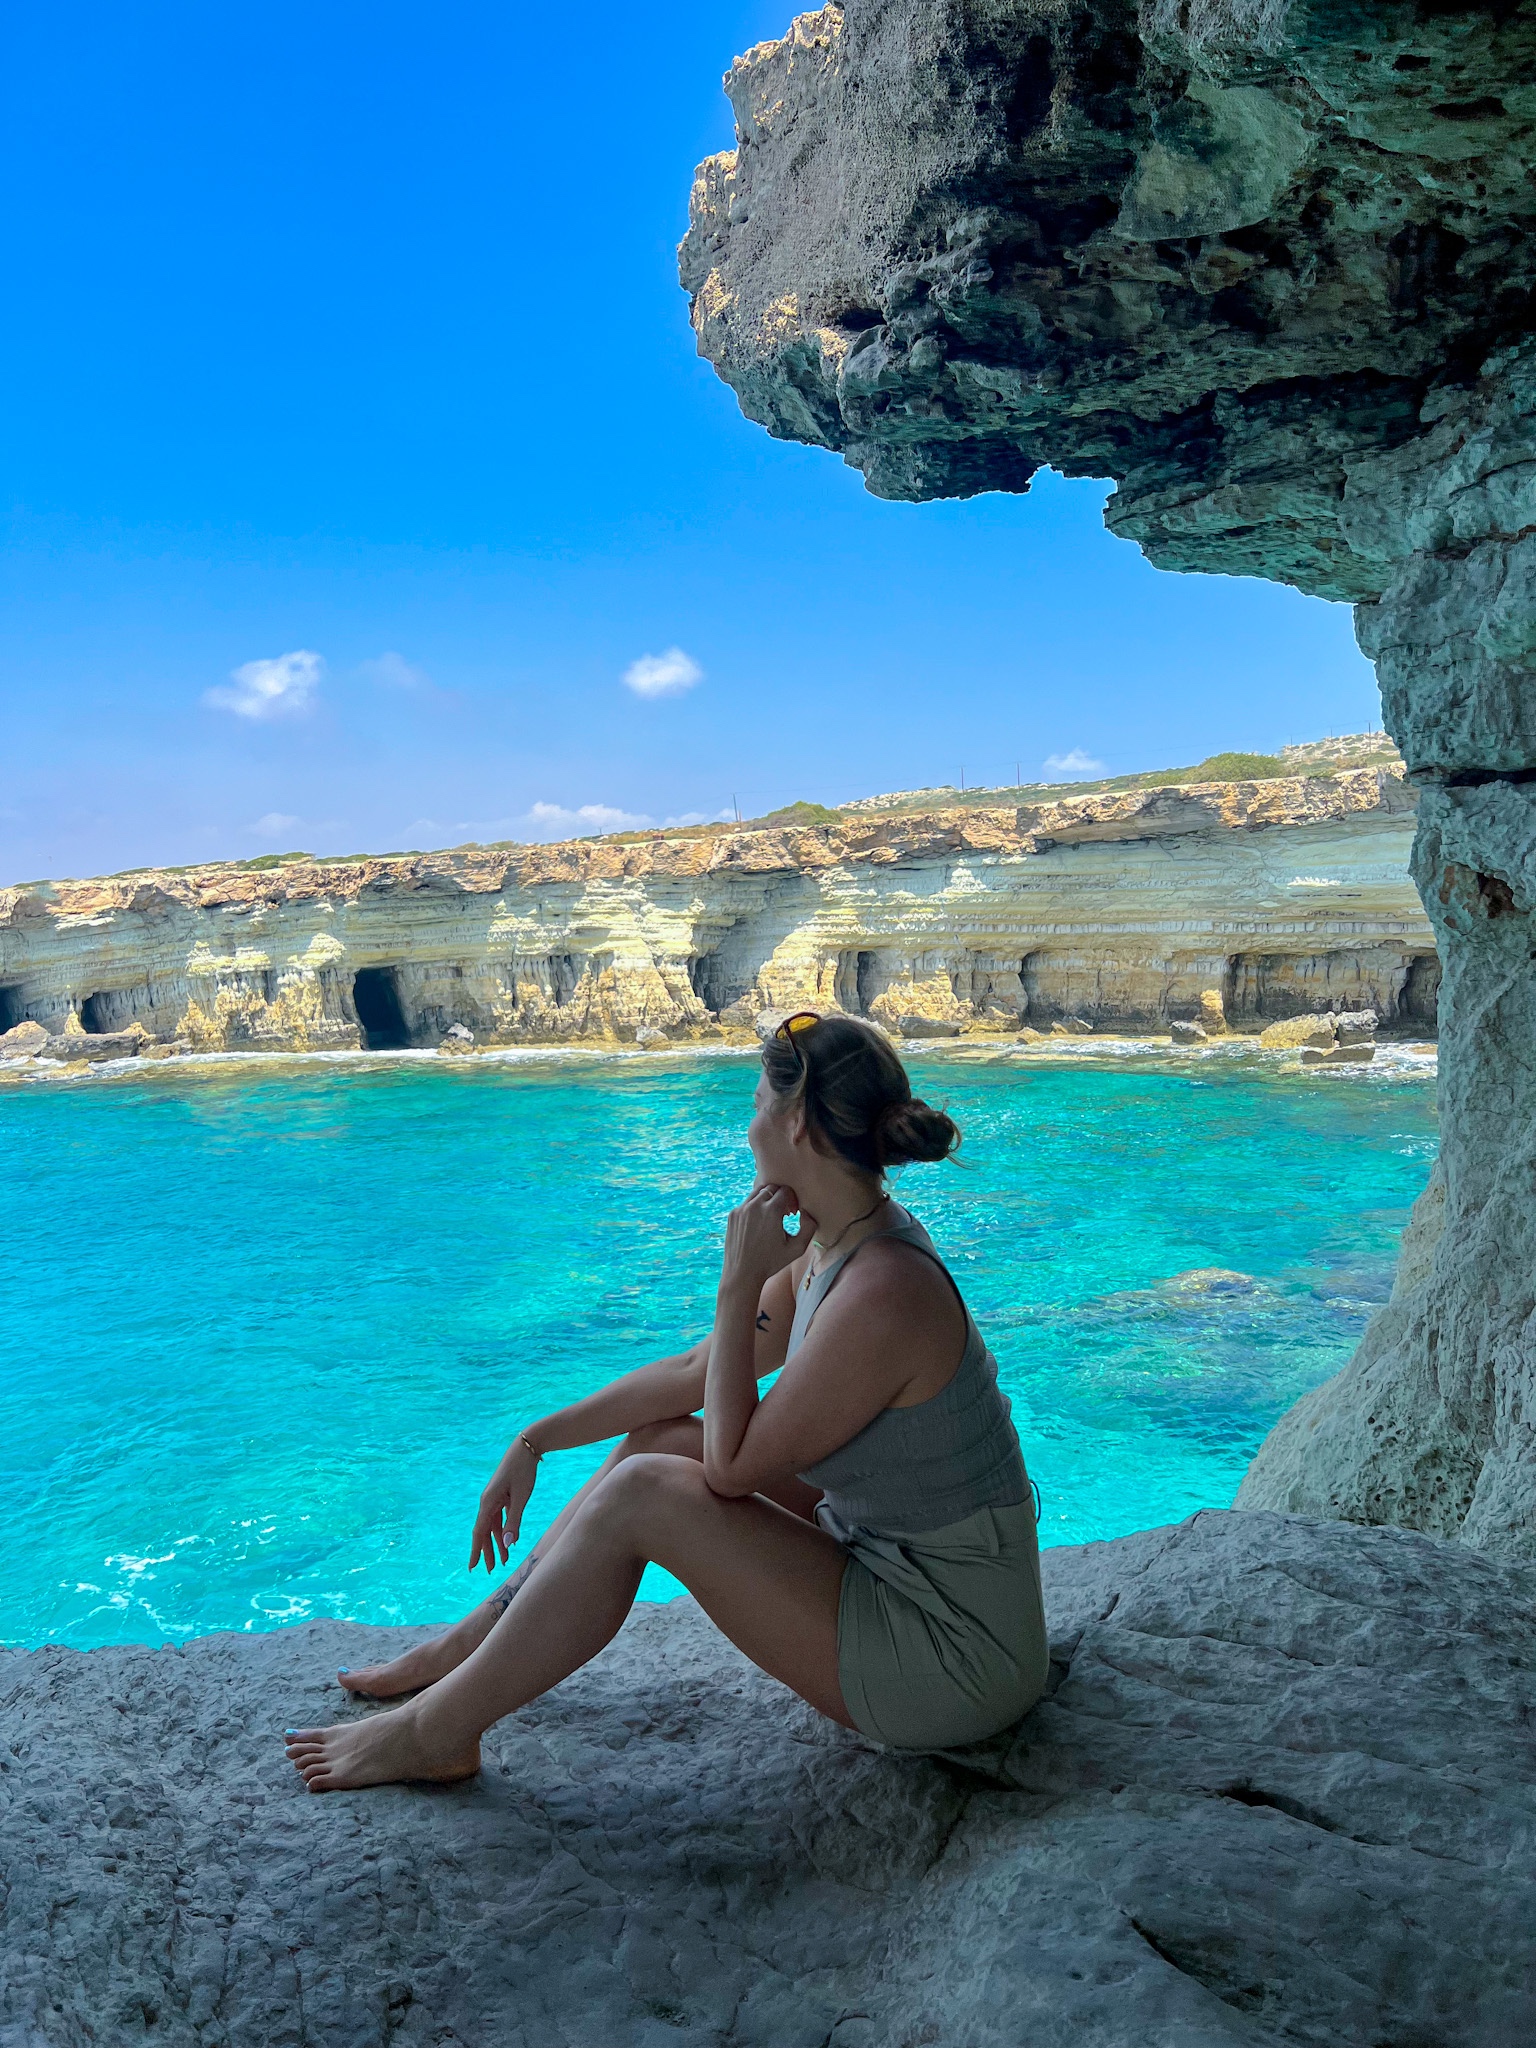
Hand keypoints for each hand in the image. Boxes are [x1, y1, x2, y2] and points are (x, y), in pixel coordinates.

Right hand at [468, 1437, 539, 1573]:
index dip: (476, 1551)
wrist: (526, 1447)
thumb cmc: (523, 1471)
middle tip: (491, 1569)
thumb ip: (513, 1521)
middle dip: (488, 1551)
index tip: (473, 1567)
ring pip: (493, 1525)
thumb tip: (507, 1543)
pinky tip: (509, 1540)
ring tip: (503, 1560)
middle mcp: (487, 1501)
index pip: (479, 1532)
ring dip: (497, 1542)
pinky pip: (500, 1517)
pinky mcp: (502, 1495)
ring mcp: (494, 1498)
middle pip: (484, 1531)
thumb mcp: (520, 1497)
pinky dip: (503, 1530)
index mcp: (488, 1502)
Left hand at [719, 1182, 815, 1296]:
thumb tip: (806, 1212)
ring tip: (772, 1216)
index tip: (793, 1212)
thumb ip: (809, 1227)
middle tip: (784, 1213)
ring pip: (758, 1192)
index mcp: (771, 1210)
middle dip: (780, 1196)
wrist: (742, 1273)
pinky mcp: (732, 1215)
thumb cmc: (771, 1263)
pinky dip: (755, 1207)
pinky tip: (759, 1224)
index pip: (785, 1190)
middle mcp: (754, 1205)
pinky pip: (747, 1203)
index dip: (792, 1200)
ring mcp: (741, 1209)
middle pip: (772, 1187)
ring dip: (767, 1199)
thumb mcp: (797, 1249)